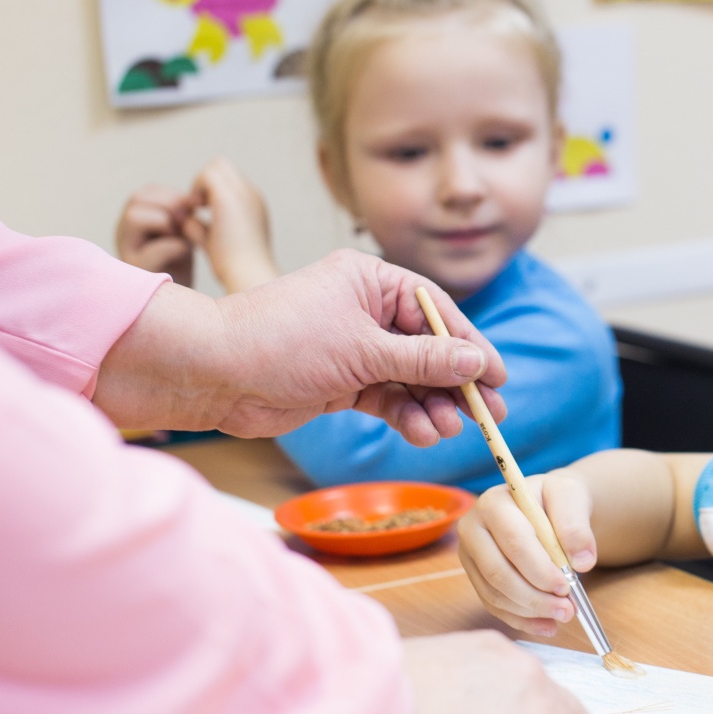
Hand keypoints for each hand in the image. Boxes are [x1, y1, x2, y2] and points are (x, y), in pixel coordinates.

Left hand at [94, 249, 507, 444]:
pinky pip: (388, 399)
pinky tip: (423, 433)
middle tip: (490, 415)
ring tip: (450, 429)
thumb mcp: (364, 349)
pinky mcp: (342, 383)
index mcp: (371, 281)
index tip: (498, 376)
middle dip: (458, 383)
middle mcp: (365, 310)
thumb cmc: (280, 341)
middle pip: (429, 347)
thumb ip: (425, 359)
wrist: (214, 375)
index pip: (436, 309)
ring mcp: (354, 348)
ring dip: (433, 406)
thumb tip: (478, 362)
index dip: (470, 344)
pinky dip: (407, 416)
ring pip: (411, 379)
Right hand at [115, 185, 196, 286]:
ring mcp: (125, 251)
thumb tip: (193, 200)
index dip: (171, 195)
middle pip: (136, 199)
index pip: (146, 192)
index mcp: (134, 219)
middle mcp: (123, 233)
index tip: (190, 210)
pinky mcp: (135, 273)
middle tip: (185, 223)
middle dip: (168, 205)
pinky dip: (171, 247)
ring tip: (180, 236)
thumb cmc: (180, 262)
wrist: (180, 299)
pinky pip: (151, 251)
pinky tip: (185, 251)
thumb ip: (182, 212)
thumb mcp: (182, 230)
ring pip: (134, 218)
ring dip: (164, 221)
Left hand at [181, 158, 279, 292]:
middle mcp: (253, 195)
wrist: (247, 275)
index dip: (211, 190)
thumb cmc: (234, 268)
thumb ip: (201, 228)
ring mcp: (244, 193)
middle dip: (205, 181)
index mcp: (255, 206)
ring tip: (195, 207)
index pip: (230, 180)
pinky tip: (194, 208)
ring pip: (216, 166)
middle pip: (224, 166)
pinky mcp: (229, 197)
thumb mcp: (216, 243)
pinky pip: (206, 175)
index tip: (202, 211)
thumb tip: (185, 219)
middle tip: (197, 206)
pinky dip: (196, 188)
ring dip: (201, 183)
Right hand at [458, 471, 597, 635]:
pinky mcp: (476, 576)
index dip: (539, 569)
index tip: (566, 587)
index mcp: (494, 503)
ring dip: (530, 612)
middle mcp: (473, 528)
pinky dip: (521, 619)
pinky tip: (546, 625)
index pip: (514, 542)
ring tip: (562, 616)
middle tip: (567, 610)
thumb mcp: (572, 497)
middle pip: (498, 572)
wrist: (548, 505)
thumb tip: (582, 562)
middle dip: (534, 597)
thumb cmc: (557, 499)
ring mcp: (471, 555)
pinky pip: (494, 605)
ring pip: (495, 593)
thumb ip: (577, 526)